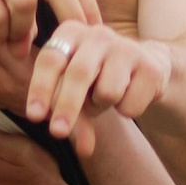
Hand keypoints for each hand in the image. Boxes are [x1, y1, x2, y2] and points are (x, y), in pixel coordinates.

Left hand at [23, 20, 174, 155]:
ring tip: (106, 97)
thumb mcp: (77, 93)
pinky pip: (131, 104)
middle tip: (57, 133)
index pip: (50, 60)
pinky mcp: (150, 66)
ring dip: (103, 107)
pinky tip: (131, 96)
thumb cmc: (98, 79)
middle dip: (67, 106)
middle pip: (79, 73)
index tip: (34, 116)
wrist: (146, 67)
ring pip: (107, 92)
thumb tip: (84, 151)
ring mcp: (126, 47)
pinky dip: (127, 110)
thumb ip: (72, 118)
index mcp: (70, 33)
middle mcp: (97, 34)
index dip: (40, 88)